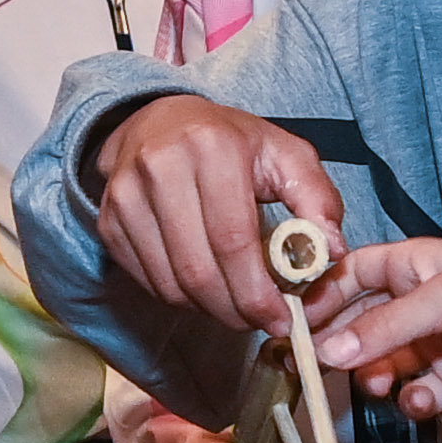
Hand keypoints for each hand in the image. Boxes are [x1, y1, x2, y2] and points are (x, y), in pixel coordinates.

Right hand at [90, 94, 341, 332]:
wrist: (158, 121)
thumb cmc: (230, 142)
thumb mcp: (284, 154)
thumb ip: (317, 198)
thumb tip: (333, 251)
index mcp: (211, 148)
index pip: (233, 240)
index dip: (257, 292)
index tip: (280, 319)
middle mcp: (160, 168)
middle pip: (198, 270)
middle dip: (235, 310)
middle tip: (260, 321)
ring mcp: (126, 196)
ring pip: (170, 284)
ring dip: (208, 309)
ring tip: (235, 304)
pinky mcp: (109, 221)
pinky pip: (147, 282)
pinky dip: (180, 297)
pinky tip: (203, 286)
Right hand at [318, 241, 441, 418]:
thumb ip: (384, 327)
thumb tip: (328, 351)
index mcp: (413, 265)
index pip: (351, 274)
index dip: (321, 295)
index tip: (293, 322)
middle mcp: (418, 303)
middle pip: (359, 324)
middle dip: (337, 346)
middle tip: (311, 368)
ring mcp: (436, 343)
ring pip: (382, 363)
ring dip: (373, 375)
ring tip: (375, 383)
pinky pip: (417, 393)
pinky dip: (413, 399)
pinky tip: (423, 397)